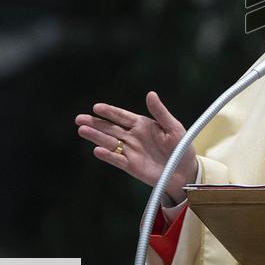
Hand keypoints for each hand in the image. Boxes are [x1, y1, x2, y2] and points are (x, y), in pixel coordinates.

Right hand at [75, 91, 197, 203]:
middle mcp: (133, 137)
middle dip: (95, 123)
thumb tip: (150, 94)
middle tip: (79, 119)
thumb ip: (160, 112)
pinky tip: (97, 150)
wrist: (185, 170)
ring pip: (109, 142)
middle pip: (110, 128)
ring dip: (96, 137)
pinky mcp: (131, 166)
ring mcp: (131, 151)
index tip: (96, 107)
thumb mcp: (173, 126)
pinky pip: (117, 160)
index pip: (122, 116)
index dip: (110, 111)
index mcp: (142, 124)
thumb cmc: (181, 146)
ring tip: (82, 130)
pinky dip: (108, 155)